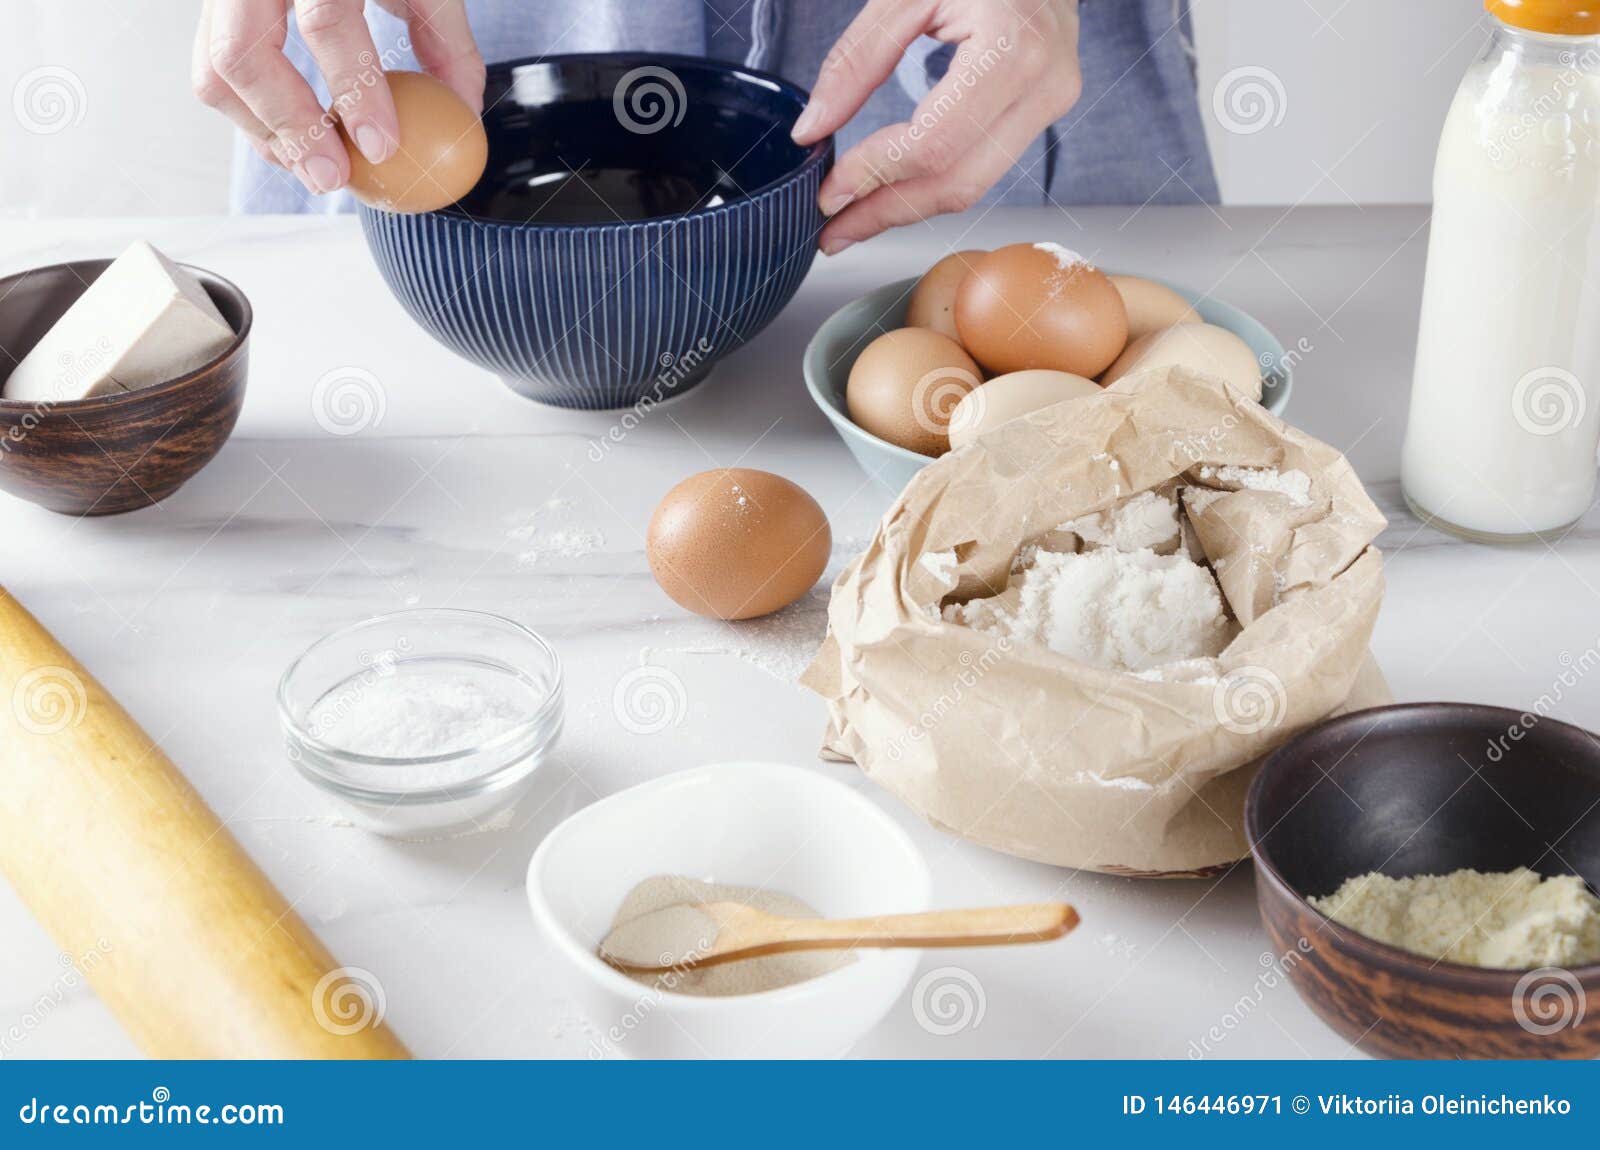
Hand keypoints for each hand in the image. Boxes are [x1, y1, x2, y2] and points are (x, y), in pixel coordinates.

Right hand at [193, 0, 483, 194]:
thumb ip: (447, 41)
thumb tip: (464, 113)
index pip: (327, 21)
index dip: (355, 91)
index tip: (382, 146)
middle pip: (243, 54)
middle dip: (290, 128)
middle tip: (334, 177)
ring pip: (214, 73)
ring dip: (265, 134)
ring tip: (316, 170)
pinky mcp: (211, 11)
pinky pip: (212, 75)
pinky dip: (252, 120)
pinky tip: (295, 145)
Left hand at [793, 0, 1081, 252]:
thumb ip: (855, 60)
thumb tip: (812, 130)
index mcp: (1010, 47)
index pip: (934, 144)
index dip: (875, 176)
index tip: (829, 194)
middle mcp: (1043, 85)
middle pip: (956, 182)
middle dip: (886, 212)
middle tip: (832, 231)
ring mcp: (1050, 103)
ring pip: (971, 186)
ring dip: (905, 208)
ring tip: (852, 220)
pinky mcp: (1042, 112)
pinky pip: (981, 167)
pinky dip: (931, 184)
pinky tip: (892, 192)